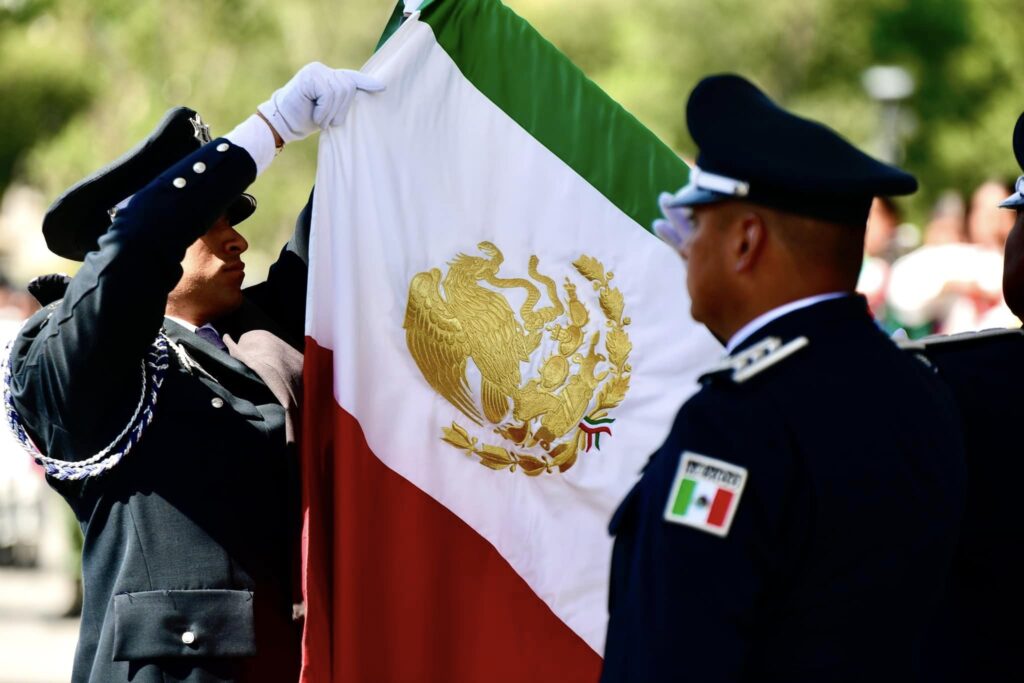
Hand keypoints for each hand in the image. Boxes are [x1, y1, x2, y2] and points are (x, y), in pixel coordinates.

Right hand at [257, 62, 383, 143]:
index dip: (366, 83)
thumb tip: (363, 100)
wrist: (282, 123)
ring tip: (320, 120)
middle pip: (349, 87)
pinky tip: (314, 114)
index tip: (383, 87)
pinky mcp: (309, 76)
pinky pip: (328, 94)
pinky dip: (323, 109)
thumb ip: (341, 102)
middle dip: (342, 109)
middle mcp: (323, 70)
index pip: (351, 78)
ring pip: (339, 91)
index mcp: (329, 77)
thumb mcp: (329, 111)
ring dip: (331, 112)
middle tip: (328, 122)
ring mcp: (315, 71)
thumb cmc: (305, 119)